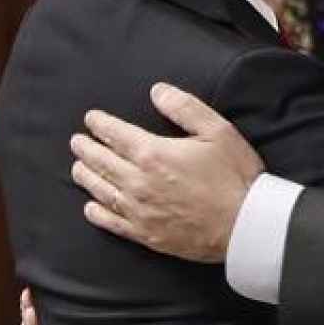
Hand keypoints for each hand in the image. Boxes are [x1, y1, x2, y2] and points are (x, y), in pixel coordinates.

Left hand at [71, 82, 263, 262]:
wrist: (246, 224)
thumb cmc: (235, 176)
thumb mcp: (218, 131)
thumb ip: (185, 107)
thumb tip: (157, 91)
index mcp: (154, 154)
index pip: (115, 134)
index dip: (100, 124)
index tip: (91, 118)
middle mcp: (138, 182)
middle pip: (101, 161)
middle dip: (86, 148)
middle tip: (77, 141)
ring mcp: (140, 210)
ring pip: (101, 190)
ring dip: (86, 176)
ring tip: (78, 167)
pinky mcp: (146, 233)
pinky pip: (112, 222)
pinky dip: (97, 213)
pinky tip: (90, 207)